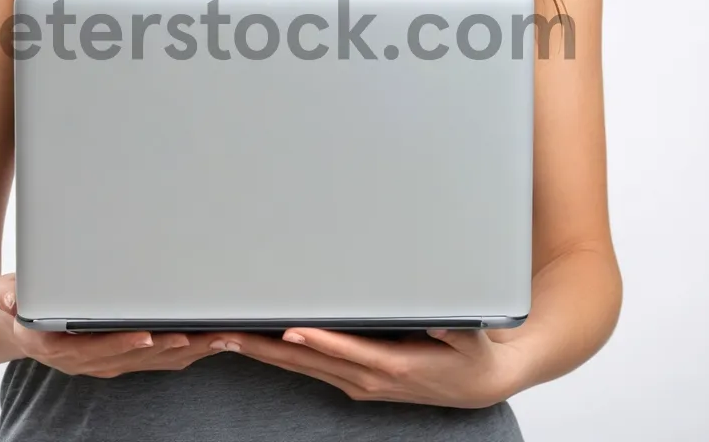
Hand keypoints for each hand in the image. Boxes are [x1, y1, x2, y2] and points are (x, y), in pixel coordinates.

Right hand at [0, 273, 216, 377]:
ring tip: (215, 338)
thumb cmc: (15, 301)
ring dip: (183, 352)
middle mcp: (82, 361)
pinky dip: (179, 352)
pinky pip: (151, 360)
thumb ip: (7, 297)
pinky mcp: (115, 357)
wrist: (9, 322)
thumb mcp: (4, 295)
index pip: (92, 349)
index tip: (146, 335)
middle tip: (196, 335)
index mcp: (56, 348)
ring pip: (147, 362)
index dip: (120, 343)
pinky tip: (205, 342)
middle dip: (165, 347)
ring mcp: (100, 362)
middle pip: (129, 358)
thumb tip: (6, 299)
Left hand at [204, 325, 523, 407]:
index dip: (316, 339)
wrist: (478, 385)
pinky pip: (313, 369)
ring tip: (230, 337)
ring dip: (266, 353)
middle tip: (231, 332)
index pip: (345, 349)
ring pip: (303, 367)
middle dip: (268, 346)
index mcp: (393, 365)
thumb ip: (454, 330)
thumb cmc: (471, 356)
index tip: (288, 327)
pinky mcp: (357, 381)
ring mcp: (359, 383)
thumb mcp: (472, 338)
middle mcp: (369, 378)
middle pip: (310, 361)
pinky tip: (264, 346)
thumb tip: (437, 323)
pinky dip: (285, 357)